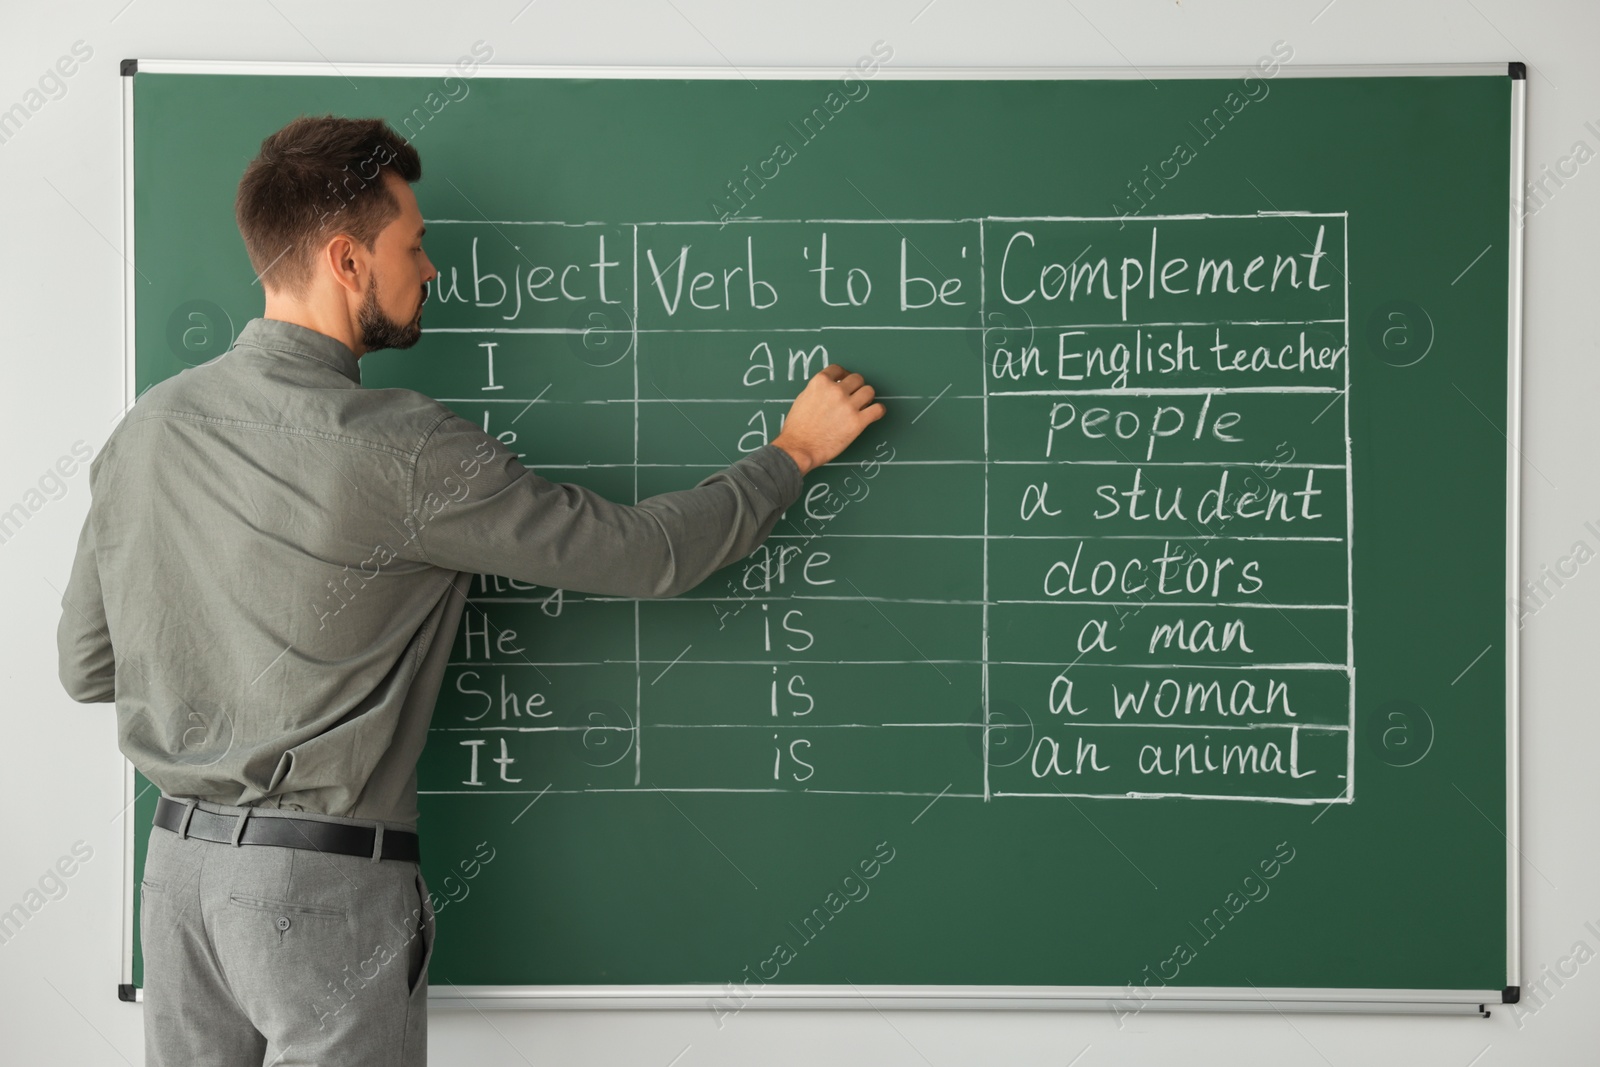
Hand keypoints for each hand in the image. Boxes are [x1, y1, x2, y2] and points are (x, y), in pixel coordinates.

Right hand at [771, 364, 885, 475]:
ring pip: (869, 391)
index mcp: (820, 382)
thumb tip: (830, 389)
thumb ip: (818, 391)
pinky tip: (873, 414)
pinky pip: (878, 409)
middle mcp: (836, 391)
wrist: (799, 448)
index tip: (845, 383)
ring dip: (867, 398)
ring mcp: (848, 406)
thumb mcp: (803, 399)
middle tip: (853, 397)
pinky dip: (878, 411)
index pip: (839, 370)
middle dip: (856, 387)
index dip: (843, 376)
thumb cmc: (797, 428)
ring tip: (862, 406)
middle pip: (857, 379)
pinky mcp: (858, 422)